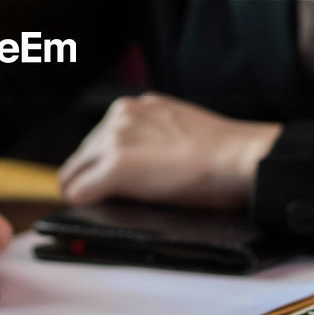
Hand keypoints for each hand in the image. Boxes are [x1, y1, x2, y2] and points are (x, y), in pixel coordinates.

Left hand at [57, 93, 282, 209]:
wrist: (237, 157)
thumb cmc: (222, 151)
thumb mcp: (177, 127)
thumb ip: (151, 135)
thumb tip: (136, 161)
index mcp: (136, 105)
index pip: (99, 138)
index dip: (100, 164)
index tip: (105, 180)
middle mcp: (120, 116)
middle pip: (82, 155)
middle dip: (90, 177)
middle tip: (104, 198)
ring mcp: (115, 139)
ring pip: (76, 172)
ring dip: (88, 189)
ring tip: (107, 203)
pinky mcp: (115, 166)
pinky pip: (79, 190)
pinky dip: (83, 202)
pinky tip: (94, 209)